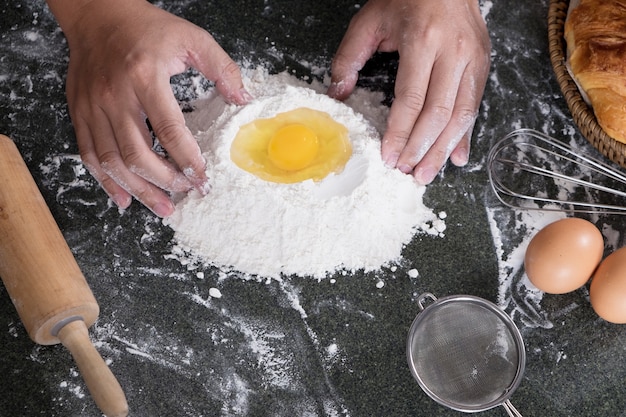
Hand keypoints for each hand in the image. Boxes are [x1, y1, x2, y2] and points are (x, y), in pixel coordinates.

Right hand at [47, 0, 249, 216]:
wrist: (97, 14)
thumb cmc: (146, 27)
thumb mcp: (191, 37)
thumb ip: (222, 68)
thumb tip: (243, 99)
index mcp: (145, 75)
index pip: (169, 128)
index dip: (187, 159)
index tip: (202, 178)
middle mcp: (115, 94)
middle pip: (137, 153)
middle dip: (164, 181)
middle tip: (185, 193)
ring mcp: (93, 106)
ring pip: (112, 161)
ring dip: (138, 190)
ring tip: (162, 207)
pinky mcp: (80, 112)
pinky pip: (89, 155)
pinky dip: (106, 181)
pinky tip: (124, 198)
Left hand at [329, 0, 490, 183]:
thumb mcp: (369, 20)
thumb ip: (348, 57)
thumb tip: (338, 94)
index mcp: (423, 39)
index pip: (411, 99)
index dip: (400, 133)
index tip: (389, 156)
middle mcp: (453, 51)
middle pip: (439, 113)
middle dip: (421, 149)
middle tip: (408, 172)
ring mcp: (473, 58)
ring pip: (462, 115)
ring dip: (443, 149)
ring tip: (427, 173)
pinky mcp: (483, 64)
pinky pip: (475, 106)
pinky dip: (464, 135)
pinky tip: (456, 156)